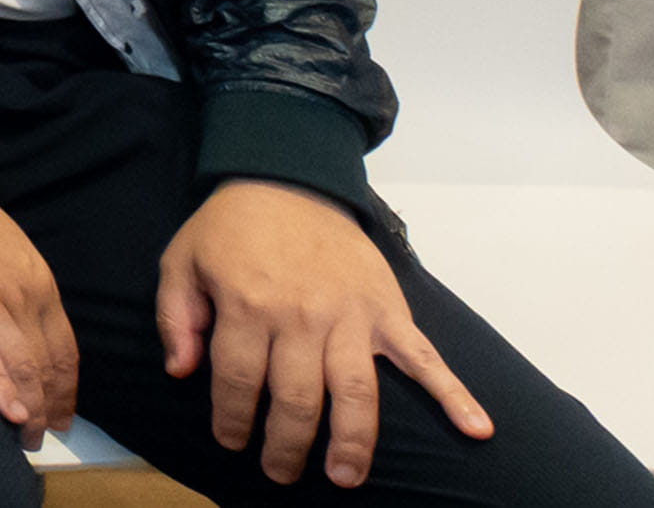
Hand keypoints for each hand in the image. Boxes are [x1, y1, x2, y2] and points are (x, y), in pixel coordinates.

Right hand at [0, 154, 81, 444]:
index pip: (64, 346)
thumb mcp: (0, 243)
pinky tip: (7, 409)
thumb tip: (17, 320)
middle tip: (41, 439)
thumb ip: (14, 282)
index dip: (66, 388)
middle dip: (49, 406)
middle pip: (46, 361)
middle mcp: (21, 289)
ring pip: (18, 361)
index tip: (61, 416)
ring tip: (24, 438)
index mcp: (37, 278)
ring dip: (27, 406)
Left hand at [159, 181, 490, 485]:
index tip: (232, 441)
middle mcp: (301, 317)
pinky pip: (424, 356)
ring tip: (345, 476)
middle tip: (281, 474)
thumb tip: (181, 373)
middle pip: (296, 399)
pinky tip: (476, 428)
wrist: (287, 177)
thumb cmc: (230, 226)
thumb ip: (176, 318)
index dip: (232, 419)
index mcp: (247, 306)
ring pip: (354, 391)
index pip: (238, 381)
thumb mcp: (181, 262)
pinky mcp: (387, 308)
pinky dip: (454, 393)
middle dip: (287, 445)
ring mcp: (350, 315)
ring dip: (352, 440)